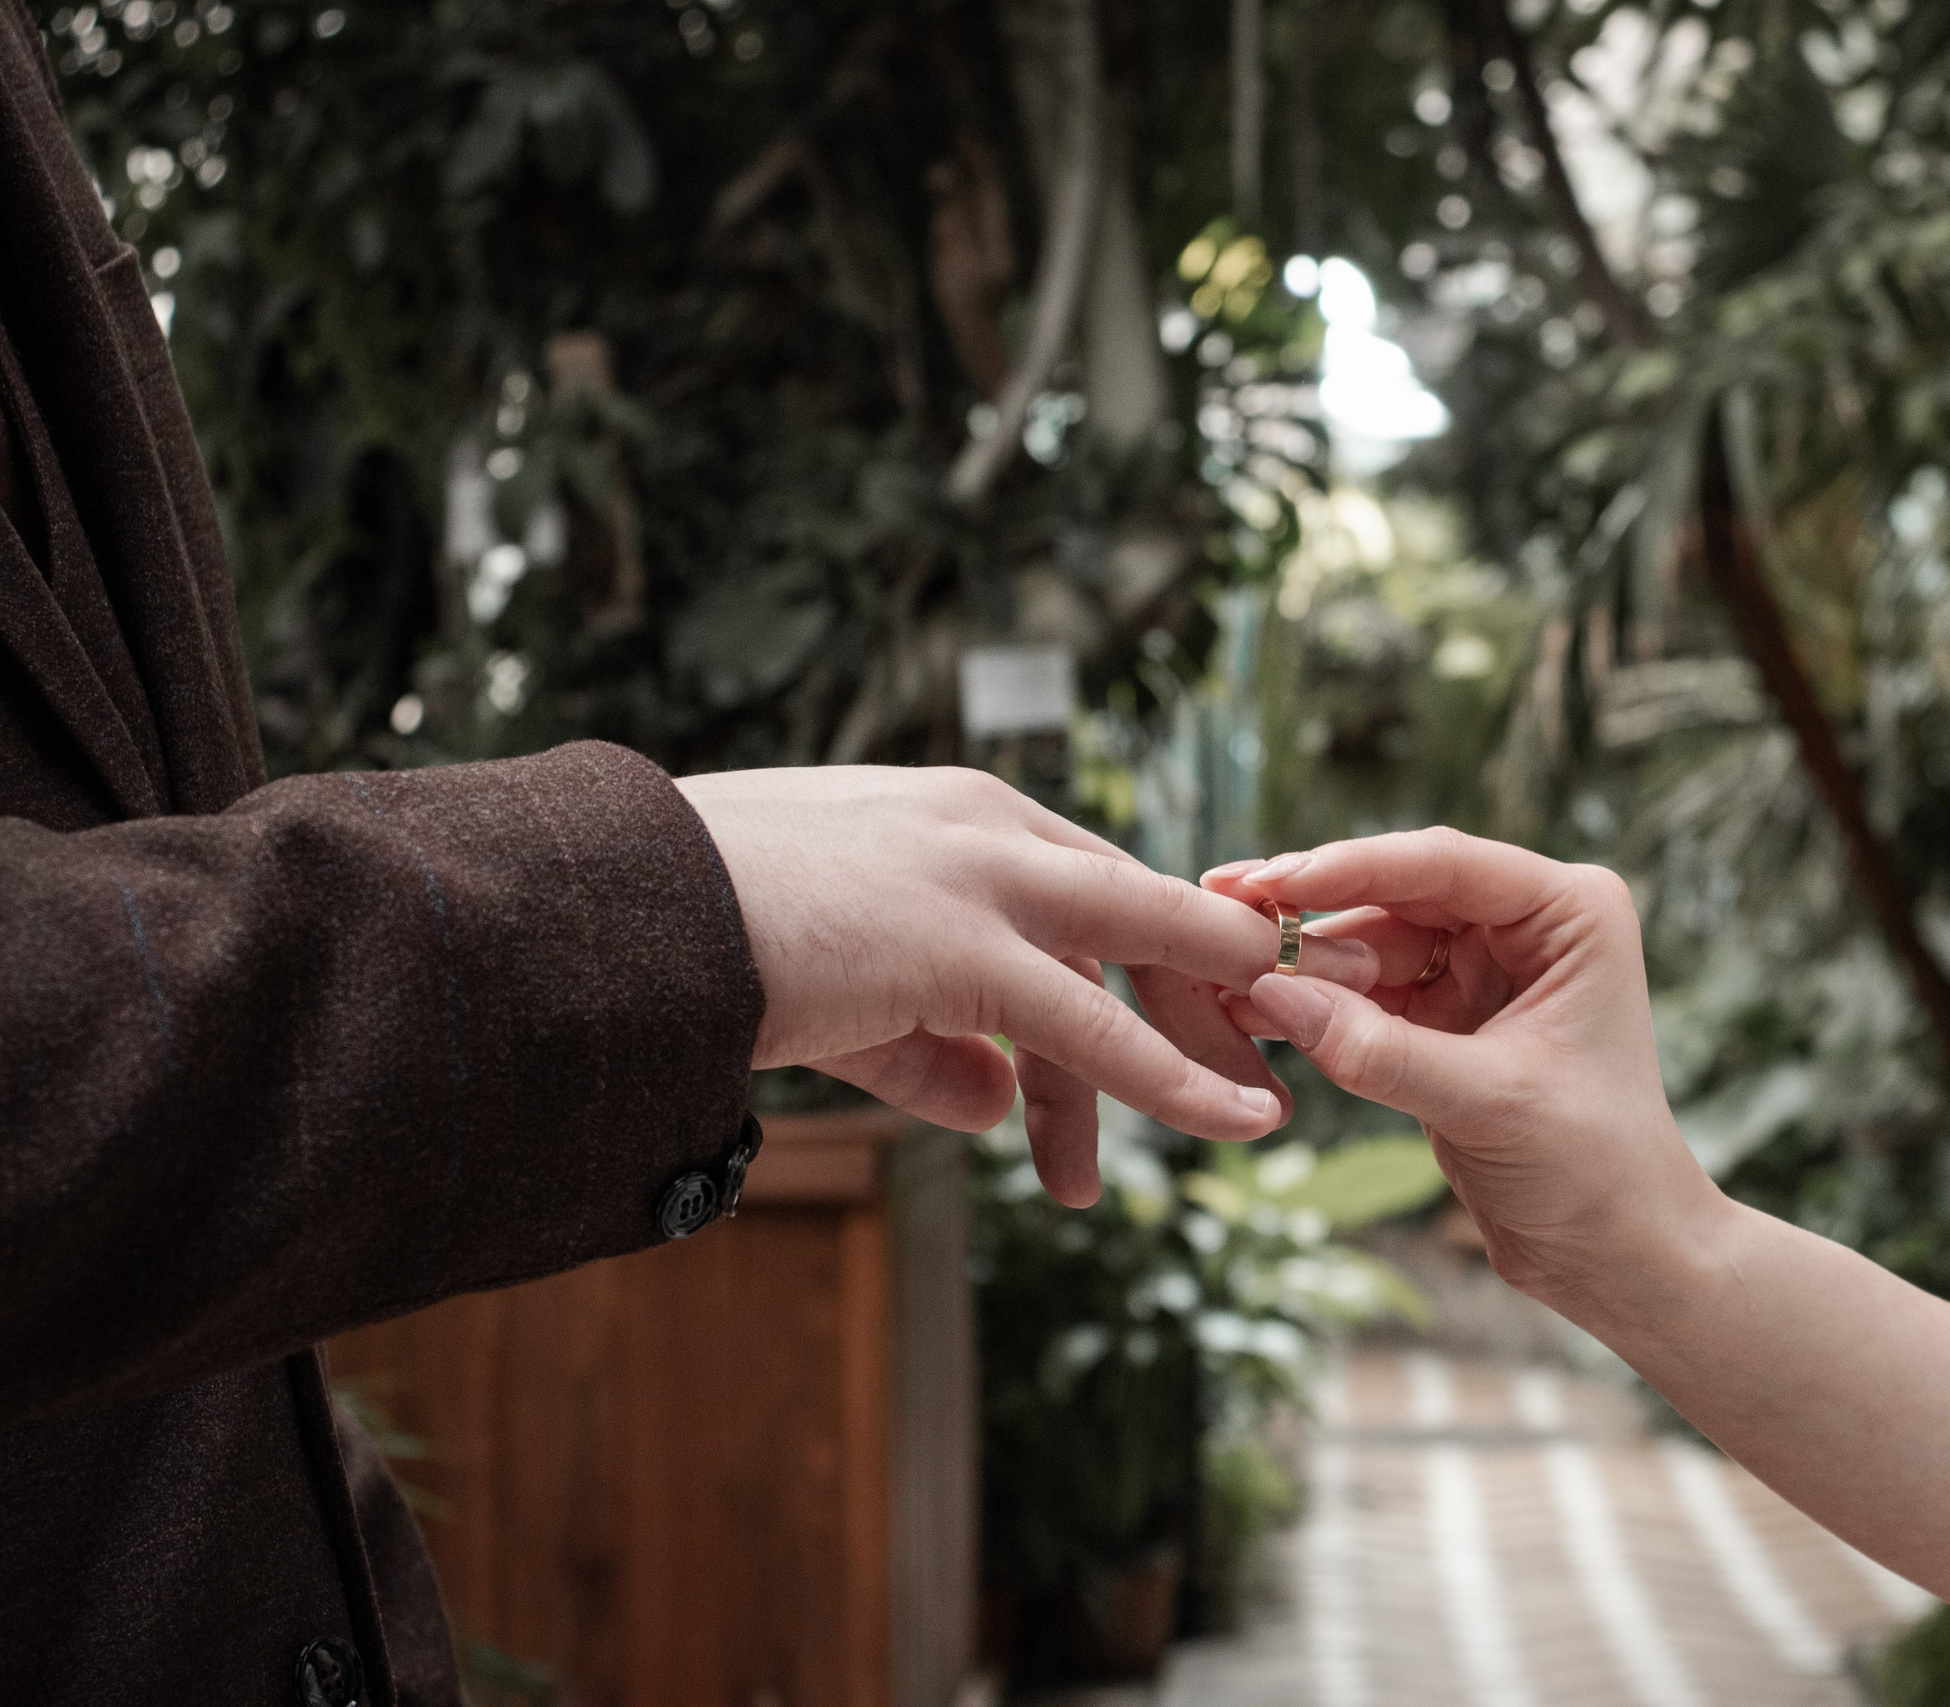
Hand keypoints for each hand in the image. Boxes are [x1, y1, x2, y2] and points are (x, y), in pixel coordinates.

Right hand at [678, 766, 1375, 1204]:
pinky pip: (1091, 1024)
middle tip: (1271, 1053)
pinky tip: (1228, 1117)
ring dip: (1214, 1033)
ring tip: (1272, 1107)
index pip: (1094, 882)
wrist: (625, 917)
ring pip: (1141, 953)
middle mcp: (990, 826)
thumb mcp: (849, 991)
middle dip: (1215, 986)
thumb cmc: (715, 938)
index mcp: (963, 813)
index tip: (1199, 1012)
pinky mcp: (961, 946)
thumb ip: (933, 1047)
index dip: (1156, 953)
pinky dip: (1168, 1077)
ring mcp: (980, 877)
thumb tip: (998, 1104)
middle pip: (1143, 906)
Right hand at [1207, 829, 1709, 1305]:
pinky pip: (1365, 994)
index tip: (1269, 880)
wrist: (1616, 1255)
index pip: (1445, 866)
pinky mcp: (1446, 1019)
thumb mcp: (1487, 1103)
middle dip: (1311, 910)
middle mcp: (1528, 925)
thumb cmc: (1594, 1171)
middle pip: (1397, 893)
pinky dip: (1314, 1003)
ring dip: (1302, 961)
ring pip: (1372, 942)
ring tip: (1218, 968)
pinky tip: (1249, 1005)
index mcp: (1569, 912)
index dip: (1350, 867)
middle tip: (1219, 904)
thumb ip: (1380, 1050)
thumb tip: (1272, 994)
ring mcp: (1483, 969)